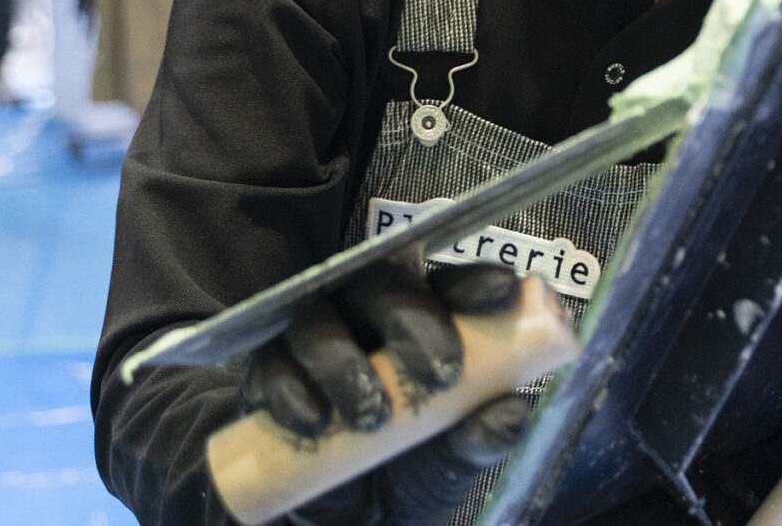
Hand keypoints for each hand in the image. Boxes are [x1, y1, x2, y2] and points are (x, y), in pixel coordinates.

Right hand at [239, 262, 529, 524]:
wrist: (341, 521)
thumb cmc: (403, 474)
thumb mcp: (449, 464)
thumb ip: (480, 437)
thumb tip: (513, 411)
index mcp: (423, 325)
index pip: (447, 285)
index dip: (472, 281)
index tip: (501, 293)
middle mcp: (367, 321)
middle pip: (382, 285)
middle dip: (414, 320)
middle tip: (443, 372)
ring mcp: (314, 344)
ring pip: (320, 321)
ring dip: (346, 363)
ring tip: (372, 417)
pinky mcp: (268, 377)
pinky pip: (271, 367)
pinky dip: (293, 391)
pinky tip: (315, 422)